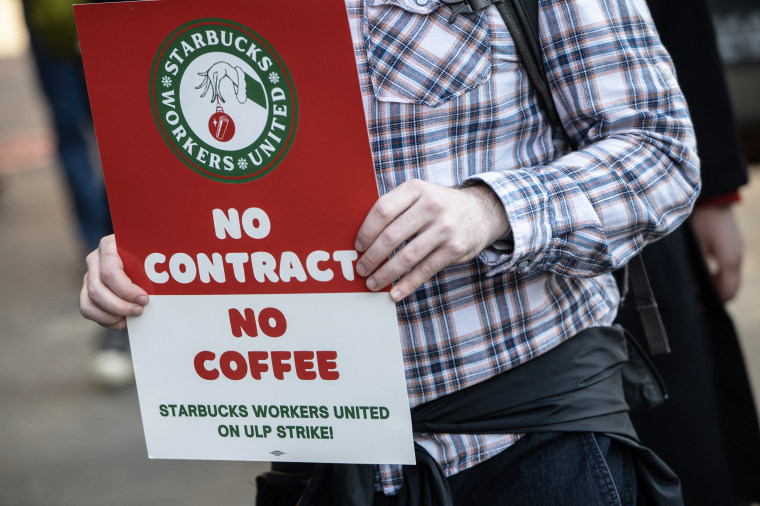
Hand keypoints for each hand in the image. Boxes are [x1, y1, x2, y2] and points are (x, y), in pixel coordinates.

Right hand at [79, 234, 148, 329]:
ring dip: (112, 315)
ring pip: (89, 302)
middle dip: (120, 305)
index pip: (110, 272)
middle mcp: (95, 259)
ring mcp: (89, 275)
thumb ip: (154, 264)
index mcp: (109, 246)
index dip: (127, 290)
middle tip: (140, 311)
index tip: (145, 299)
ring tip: (132, 317)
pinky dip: (105, 319)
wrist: (142, 253)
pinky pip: (88, 310)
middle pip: (97, 290)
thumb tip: (166, 282)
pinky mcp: (87, 290)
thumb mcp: (152, 253)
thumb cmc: (150, 253)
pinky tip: (122, 321)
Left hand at [355, 180, 509, 301]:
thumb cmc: (438, 206)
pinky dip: (407, 284)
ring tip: (372, 283)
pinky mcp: (454, 249)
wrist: (481, 211)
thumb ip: (396, 208)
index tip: (358, 246)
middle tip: (361, 269)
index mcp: (416, 189)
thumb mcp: (419, 195)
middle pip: (391, 236)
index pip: (383, 210)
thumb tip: (363, 238)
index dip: (366, 231)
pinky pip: (424, 270)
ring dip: (385, 274)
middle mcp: (431, 206)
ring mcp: (444, 228)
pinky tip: (395, 293)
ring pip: (407, 257)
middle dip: (372, 257)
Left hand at [690, 204, 743, 300]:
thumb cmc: (700, 221)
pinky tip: (702, 275)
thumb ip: (696, 269)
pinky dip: (718, 275)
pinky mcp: (733, 246)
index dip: (713, 304)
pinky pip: (728, 268)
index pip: (727, 292)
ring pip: (730, 278)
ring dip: (715, 286)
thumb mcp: (695, 247)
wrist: (712, 197)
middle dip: (714, 297)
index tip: (697, 309)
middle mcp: (737, 258)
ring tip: (696, 289)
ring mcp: (737, 251)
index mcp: (729, 261)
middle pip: (730, 288)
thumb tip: (694, 290)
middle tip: (694, 302)